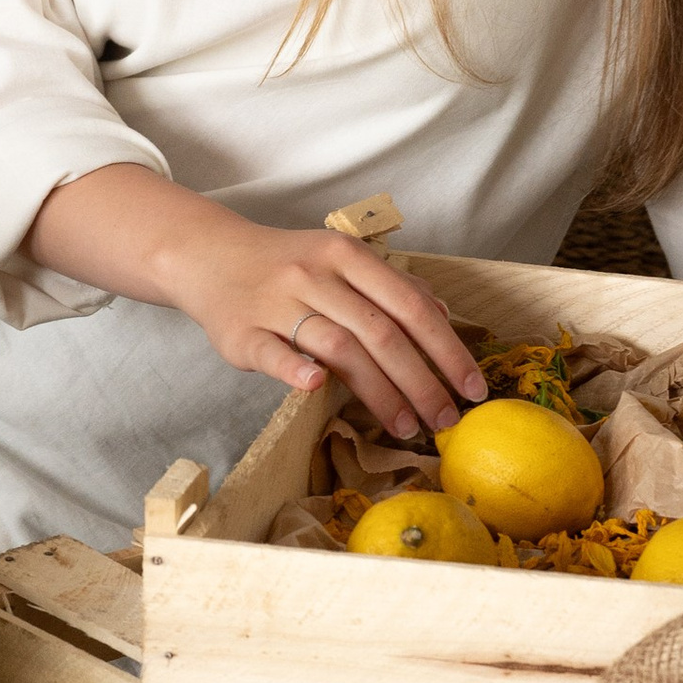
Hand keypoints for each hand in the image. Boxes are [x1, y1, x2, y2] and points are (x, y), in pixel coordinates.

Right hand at [25, 167, 486, 442]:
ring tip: (407, 426)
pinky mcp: (242, 332)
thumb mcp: (338, 260)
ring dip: (379, 392)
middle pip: (381, 332)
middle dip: (422, 381)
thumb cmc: (284, 265)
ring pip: (339, 347)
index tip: (473, 386)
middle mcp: (315, 275)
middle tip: (447, 420)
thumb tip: (444, 313)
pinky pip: (273, 352)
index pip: (409, 305)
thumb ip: (389, 285)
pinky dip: (296, 369)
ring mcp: (277, 302)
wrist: (208, 255)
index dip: (446, 349)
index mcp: (345, 256)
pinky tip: (318, 389)